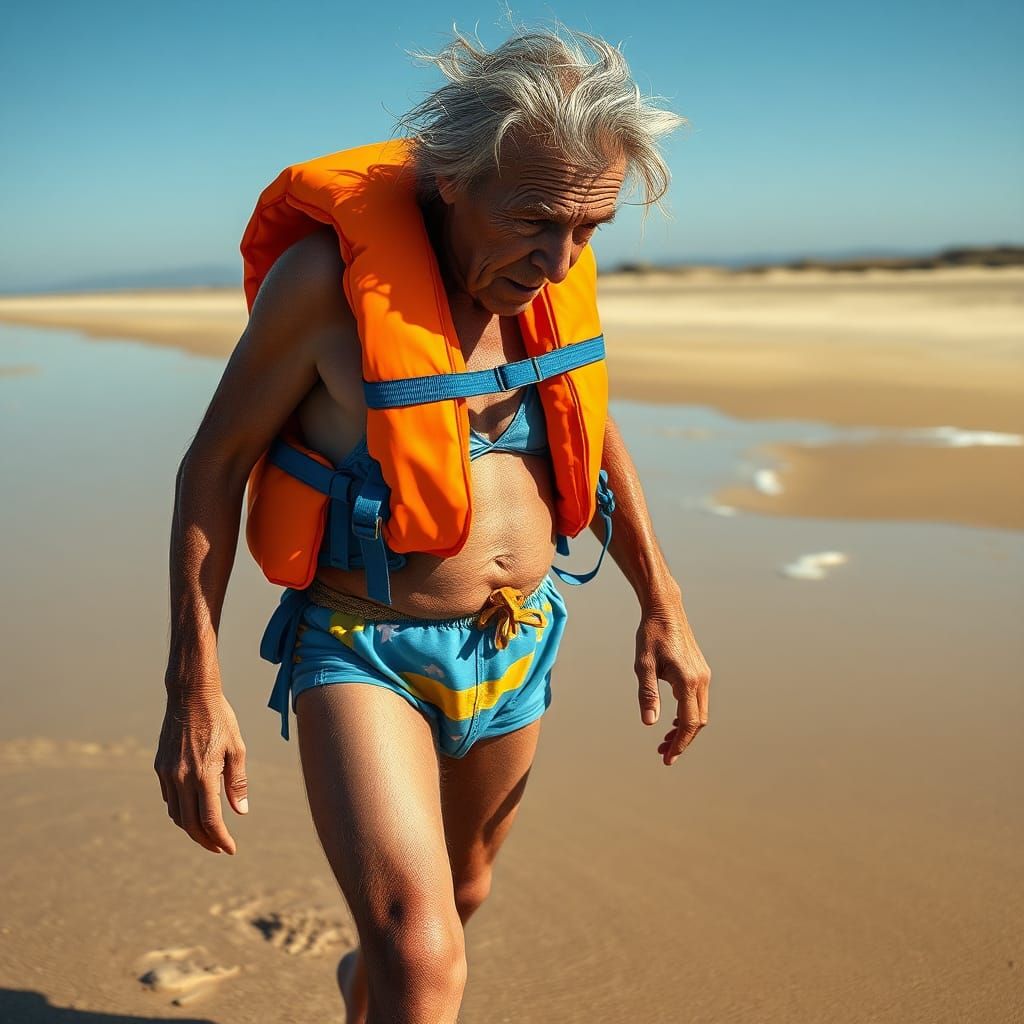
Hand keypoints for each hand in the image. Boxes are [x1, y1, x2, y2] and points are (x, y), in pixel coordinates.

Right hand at [154, 691, 248, 853]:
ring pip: (176, 814)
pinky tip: (193, 809)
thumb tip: (241, 812)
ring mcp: (167, 773)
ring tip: (208, 833)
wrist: (190, 695)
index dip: (221, 839)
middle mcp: (181, 778)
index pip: (210, 820)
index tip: (230, 849)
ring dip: (191, 828)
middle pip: (190, 824)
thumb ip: (237, 782)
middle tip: (220, 848)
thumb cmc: (220, 719)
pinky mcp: (160, 767)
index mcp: (203, 775)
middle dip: (206, 841)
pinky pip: (169, 798)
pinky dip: (181, 810)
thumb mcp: (236, 748)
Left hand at [633, 596, 710, 764]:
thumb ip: (647, 694)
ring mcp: (703, 675)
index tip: (667, 759)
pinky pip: (698, 700)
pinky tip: (672, 720)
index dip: (679, 743)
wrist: (665, 610)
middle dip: (682, 740)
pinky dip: (688, 715)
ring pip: (700, 712)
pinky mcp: (700, 671)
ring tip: (665, 741)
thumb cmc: (651, 635)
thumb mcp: (643, 665)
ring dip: (684, 729)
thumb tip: (649, 723)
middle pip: (698, 722)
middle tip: (663, 754)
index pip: (688, 723)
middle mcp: (701, 680)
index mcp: (688, 681)